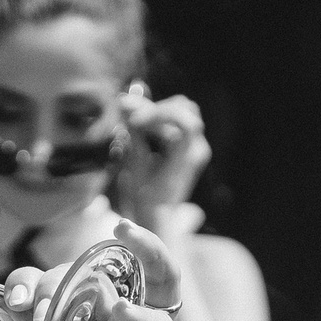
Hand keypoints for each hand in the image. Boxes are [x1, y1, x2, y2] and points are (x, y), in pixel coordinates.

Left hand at [0, 221, 202, 320]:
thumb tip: (5, 300)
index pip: (61, 292)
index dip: (38, 284)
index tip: (15, 297)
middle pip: (100, 279)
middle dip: (71, 275)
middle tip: (43, 294)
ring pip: (148, 286)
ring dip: (133, 258)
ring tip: (115, 244)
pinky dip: (143, 316)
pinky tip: (120, 312)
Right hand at [116, 92, 209, 229]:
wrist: (158, 216)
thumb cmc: (146, 199)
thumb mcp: (136, 169)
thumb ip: (134, 136)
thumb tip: (124, 104)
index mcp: (189, 158)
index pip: (185, 122)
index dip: (159, 114)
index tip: (134, 121)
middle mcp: (197, 148)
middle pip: (183, 109)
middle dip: (153, 110)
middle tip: (128, 117)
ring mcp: (194, 144)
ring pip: (180, 109)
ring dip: (155, 112)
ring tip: (132, 123)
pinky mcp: (186, 142)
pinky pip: (174, 119)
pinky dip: (156, 119)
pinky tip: (138, 127)